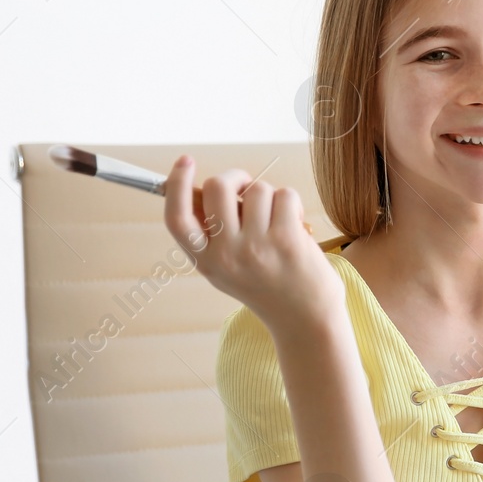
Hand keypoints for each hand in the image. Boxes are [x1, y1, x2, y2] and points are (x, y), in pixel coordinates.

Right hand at [162, 155, 341, 331]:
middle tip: (247, 187)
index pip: (176, 218)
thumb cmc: (268, 285)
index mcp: (206, 262)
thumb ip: (212, 235)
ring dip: (270, 197)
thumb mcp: (227, 269)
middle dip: (236, 177)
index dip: (176, 184)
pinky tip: (295, 225)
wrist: (306, 320)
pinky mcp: (286, 239)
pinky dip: (292, 203)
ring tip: (278, 221)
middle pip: (217, 188)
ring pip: (256, 189)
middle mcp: (226, 255)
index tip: (185, 161)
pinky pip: (284, 195)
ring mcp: (256, 247)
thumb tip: (200, 188)